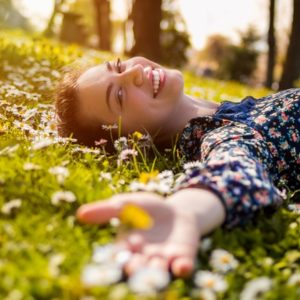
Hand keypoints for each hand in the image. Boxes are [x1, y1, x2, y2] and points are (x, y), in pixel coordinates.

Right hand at [76, 192, 201, 277]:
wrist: (176, 210)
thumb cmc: (147, 209)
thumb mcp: (127, 205)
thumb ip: (106, 211)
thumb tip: (80, 214)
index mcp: (127, 248)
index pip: (118, 256)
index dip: (117, 256)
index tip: (116, 253)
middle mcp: (143, 259)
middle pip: (137, 269)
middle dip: (135, 268)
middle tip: (133, 265)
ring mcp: (164, 261)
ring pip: (158, 272)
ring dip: (156, 271)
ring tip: (156, 263)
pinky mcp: (183, 258)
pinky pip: (182, 268)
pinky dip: (182, 268)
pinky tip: (181, 264)